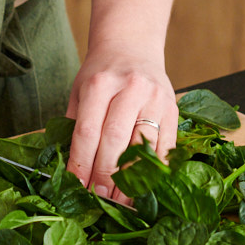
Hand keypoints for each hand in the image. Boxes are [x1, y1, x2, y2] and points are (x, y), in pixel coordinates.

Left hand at [64, 42, 179, 202]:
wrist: (132, 46)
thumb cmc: (102, 74)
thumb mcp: (79, 91)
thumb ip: (74, 126)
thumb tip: (71, 171)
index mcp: (99, 84)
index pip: (88, 132)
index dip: (82, 163)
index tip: (78, 186)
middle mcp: (129, 88)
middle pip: (115, 140)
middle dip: (105, 174)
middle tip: (99, 197)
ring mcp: (154, 98)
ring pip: (143, 145)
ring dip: (132, 177)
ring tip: (121, 198)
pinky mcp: (172, 109)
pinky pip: (165, 145)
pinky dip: (155, 169)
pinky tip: (145, 185)